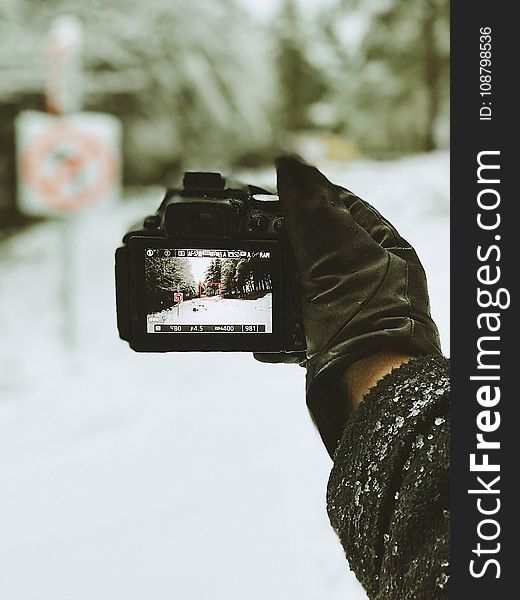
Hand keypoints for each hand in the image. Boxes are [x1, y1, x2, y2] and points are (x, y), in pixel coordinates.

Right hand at [257, 156, 441, 455]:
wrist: (369, 389)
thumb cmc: (367, 316)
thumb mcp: (336, 252)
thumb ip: (311, 209)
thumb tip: (289, 165)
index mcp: (383, 247)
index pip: (343, 205)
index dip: (308, 194)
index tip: (275, 192)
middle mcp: (370, 277)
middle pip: (320, 246)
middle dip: (287, 241)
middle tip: (254, 237)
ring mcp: (351, 309)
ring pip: (306, 286)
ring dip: (278, 286)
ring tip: (255, 281)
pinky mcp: (333, 340)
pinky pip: (300, 325)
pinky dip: (279, 327)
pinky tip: (265, 334)